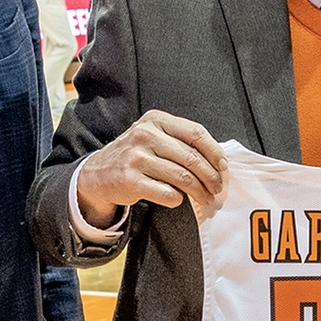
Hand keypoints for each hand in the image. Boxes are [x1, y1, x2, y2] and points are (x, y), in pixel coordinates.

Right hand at [71, 108, 223, 224]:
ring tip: (207, 198)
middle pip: (192, 158)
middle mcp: (145, 135)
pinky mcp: (131, 181)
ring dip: (200, 192)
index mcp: (155, 120)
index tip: (223, 167)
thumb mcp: (152, 136)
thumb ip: (180, 141)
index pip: (195, 133)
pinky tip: (178, 199)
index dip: (214, 152)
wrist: (97, 174)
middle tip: (217, 188)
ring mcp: (136, 158)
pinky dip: (178, 199)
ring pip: (183, 178)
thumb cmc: (134, 155)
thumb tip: (217, 161)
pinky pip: (168, 194)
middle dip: (211, 176)